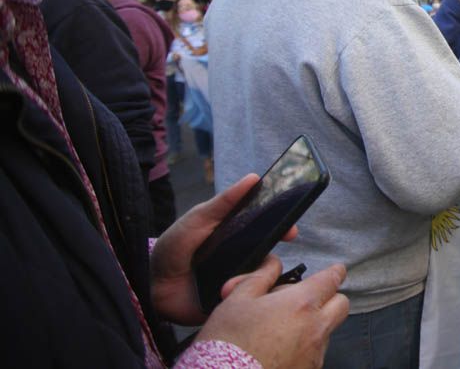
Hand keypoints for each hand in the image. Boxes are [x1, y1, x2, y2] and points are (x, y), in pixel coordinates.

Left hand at [150, 173, 299, 324]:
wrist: (151, 285)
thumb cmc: (173, 247)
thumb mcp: (198, 219)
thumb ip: (225, 201)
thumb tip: (254, 177)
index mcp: (236, 236)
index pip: (267, 230)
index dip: (282, 228)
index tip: (291, 231)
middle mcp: (241, 257)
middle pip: (271, 256)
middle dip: (274, 258)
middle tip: (275, 265)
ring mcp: (236, 280)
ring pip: (263, 279)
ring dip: (252, 279)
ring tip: (229, 281)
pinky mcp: (230, 300)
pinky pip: (249, 300)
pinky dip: (243, 295)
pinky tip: (226, 291)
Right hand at [196, 256, 349, 368]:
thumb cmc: (228, 341)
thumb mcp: (238, 299)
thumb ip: (261, 276)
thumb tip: (273, 263)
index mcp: (302, 304)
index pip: (332, 279)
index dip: (333, 272)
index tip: (334, 271)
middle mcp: (316, 329)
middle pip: (341, 305)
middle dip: (330, 299)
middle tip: (306, 301)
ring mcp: (315, 354)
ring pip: (328, 330)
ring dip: (314, 325)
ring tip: (281, 330)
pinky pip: (315, 354)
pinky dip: (304, 348)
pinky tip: (279, 350)